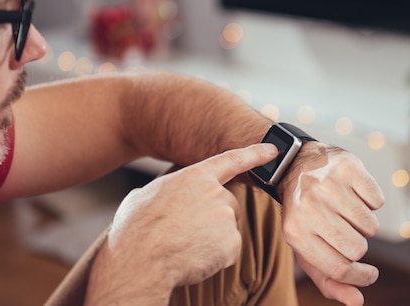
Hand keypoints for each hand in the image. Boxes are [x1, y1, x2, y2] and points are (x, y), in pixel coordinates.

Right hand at [86, 143, 277, 304]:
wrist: (140, 261)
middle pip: (229, 204)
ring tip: (185, 244)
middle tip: (188, 231)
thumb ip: (166, 189)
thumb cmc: (135, 230)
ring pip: (227, 229)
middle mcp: (215, 192)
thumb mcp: (144, 195)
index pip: (231, 160)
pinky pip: (228, 251)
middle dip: (215, 217)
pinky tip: (193, 257)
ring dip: (213, 238)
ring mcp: (225, 217)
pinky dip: (215, 258)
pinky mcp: (231, 242)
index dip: (254, 154)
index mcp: (195, 176)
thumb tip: (162, 195)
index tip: (273, 149)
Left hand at [278, 145, 384, 305]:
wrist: (295, 165)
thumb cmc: (303, 212)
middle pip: (357, 249)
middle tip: (346, 231)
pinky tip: (353, 194)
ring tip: (346, 211)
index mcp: (295, 232)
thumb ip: (328, 279)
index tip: (369, 274)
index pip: (339, 269)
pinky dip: (371, 201)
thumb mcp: (306, 246)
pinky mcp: (347, 167)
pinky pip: (377, 200)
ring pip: (371, 226)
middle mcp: (310, 207)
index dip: (360, 277)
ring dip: (364, 223)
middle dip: (358, 245)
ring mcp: (328, 185)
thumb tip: (357, 301)